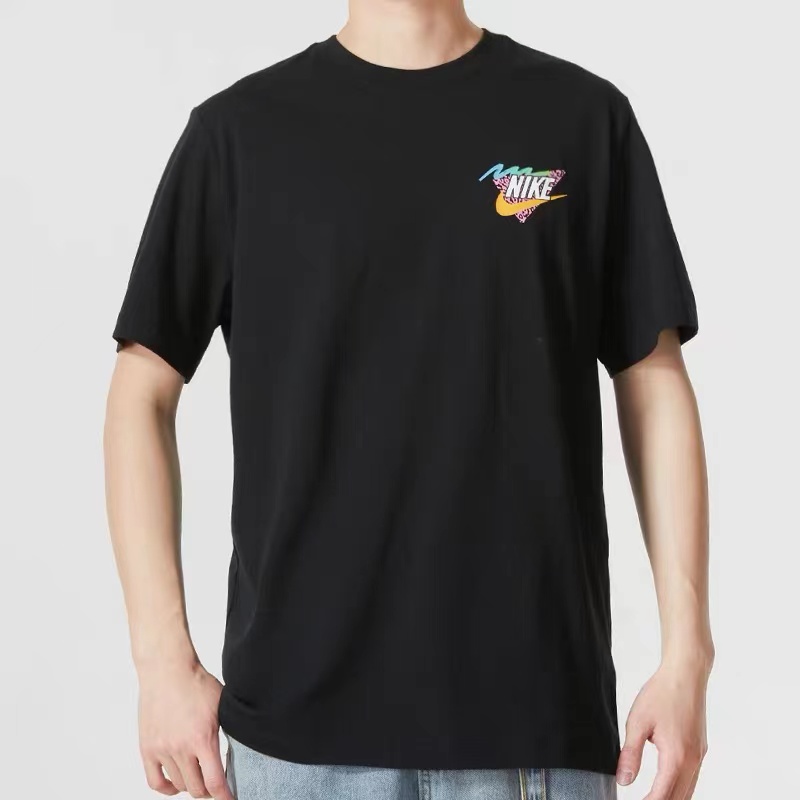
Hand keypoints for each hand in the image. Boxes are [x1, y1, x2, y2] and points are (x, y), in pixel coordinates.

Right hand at [137, 659, 232, 798]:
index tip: (230, 799)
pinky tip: (176, 784)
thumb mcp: (221, 705)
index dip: (225, 796)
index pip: (215, 782)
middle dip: (209, 790)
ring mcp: (162, 750)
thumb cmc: (196, 682)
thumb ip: (227, 730)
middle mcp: (181, 748)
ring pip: (179, 785)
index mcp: (203, 738)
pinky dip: (167, 788)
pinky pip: (155, 781)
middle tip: (215, 784)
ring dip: (191, 785)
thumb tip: (239, 747)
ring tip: (199, 777)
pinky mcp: (147, 748)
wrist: (168, 670)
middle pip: (196, 788)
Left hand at [616, 657, 710, 798]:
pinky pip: (692, 778)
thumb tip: (624, 781)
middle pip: (678, 798)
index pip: (662, 795)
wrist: (686, 674)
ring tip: (651, 797)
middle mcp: (692, 761)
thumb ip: (630, 754)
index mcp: (676, 757)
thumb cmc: (661, 693)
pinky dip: (680, 788)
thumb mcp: (637, 722)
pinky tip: (667, 786)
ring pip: (688, 791)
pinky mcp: (700, 749)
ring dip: (671, 798)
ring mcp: (699, 756)